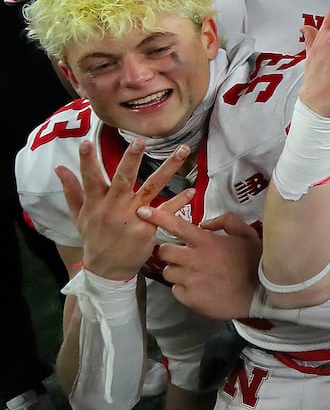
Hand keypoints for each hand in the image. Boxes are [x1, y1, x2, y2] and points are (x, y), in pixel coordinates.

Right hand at [56, 140, 194, 280]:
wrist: (107, 268)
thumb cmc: (94, 238)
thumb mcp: (78, 215)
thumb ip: (72, 190)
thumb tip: (59, 167)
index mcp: (96, 203)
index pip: (90, 178)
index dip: (87, 161)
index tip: (86, 142)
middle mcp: (114, 207)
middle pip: (123, 179)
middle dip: (131, 159)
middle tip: (140, 141)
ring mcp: (132, 217)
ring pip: (151, 187)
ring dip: (168, 168)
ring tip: (182, 150)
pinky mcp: (148, 227)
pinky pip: (166, 210)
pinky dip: (179, 201)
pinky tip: (190, 190)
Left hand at [143, 209, 261, 320]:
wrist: (260, 295)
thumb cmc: (254, 262)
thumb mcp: (247, 234)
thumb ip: (226, 221)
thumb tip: (205, 223)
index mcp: (206, 242)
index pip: (176, 225)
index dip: (157, 217)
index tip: (143, 211)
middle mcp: (194, 259)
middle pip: (164, 251)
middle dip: (170, 251)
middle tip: (184, 255)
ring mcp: (190, 280)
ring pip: (167, 272)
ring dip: (177, 271)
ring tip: (194, 274)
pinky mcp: (189, 298)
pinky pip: (175, 290)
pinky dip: (183, 288)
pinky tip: (199, 287)